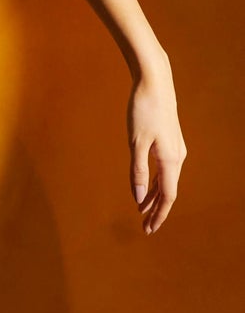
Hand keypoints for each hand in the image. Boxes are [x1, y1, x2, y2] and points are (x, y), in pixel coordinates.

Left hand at [128, 60, 185, 233]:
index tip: (150, 230)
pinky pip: (163, 169)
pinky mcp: (168, 141)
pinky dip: (154, 182)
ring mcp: (174, 149)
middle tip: (145, 228)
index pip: (167, 196)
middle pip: (168, 191)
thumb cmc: (143, 111)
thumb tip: (137, 197)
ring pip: (165, 180)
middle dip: (156, 210)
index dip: (159, 214)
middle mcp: (177, 157)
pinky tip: (144, 189)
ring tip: (142, 212)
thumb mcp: (136, 143)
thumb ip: (137, 171)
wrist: (154, 82)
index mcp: (170, 160)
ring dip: (153, 197)